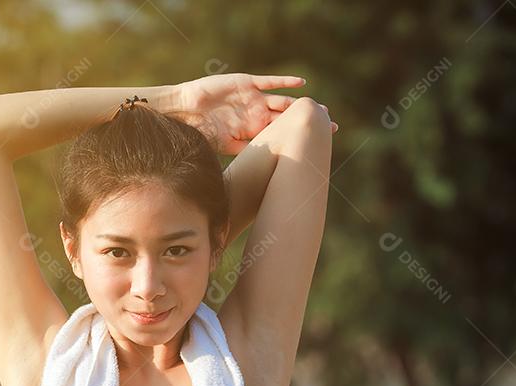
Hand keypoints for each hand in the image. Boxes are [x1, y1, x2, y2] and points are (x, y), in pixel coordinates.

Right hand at [175, 73, 335, 154]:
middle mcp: (257, 114)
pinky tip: (302, 84)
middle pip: (288, 117)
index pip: (281, 135)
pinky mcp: (246, 83)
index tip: (318, 145)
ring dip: (301, 104)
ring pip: (283, 101)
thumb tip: (260, 175)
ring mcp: (253, 98)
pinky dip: (285, 82)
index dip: (298, 138)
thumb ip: (244, 155)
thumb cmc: (202, 132)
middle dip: (307, 121)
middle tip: (330, 125)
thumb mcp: (227, 147)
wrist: (185, 111)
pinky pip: (269, 82)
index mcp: (253, 130)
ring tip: (320, 107)